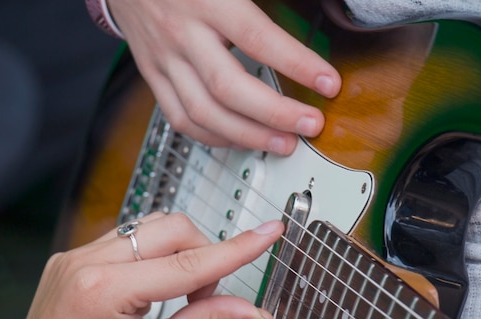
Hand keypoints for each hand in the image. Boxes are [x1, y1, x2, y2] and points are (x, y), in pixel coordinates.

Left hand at [0, 213, 281, 318]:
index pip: (189, 263)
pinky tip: (151, 287)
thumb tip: (249, 311)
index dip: (237, 250)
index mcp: (104, 290)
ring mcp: (76, 256)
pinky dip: (153, 256)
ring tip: (179, 295)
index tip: (266, 233)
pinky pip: (127, 238)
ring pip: (150, 226)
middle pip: (172, 228)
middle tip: (208, 295)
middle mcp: (86, 262)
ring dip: (179, 253)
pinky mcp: (73, 258)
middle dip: (203, 254)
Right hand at [107, 0, 340, 154]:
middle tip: (310, 125)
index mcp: (207, 0)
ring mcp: (164, 60)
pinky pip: (181, 119)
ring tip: (284, 143)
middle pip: (228, 88)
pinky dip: (214, 137)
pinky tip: (241, 140)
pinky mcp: (153, 77)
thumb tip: (312, 7)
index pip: (257, 38)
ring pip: (204, 113)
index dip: (297, 64)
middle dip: (275, 114)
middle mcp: (183, 33)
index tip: (328, 83)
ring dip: (249, 136)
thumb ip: (264, 1)